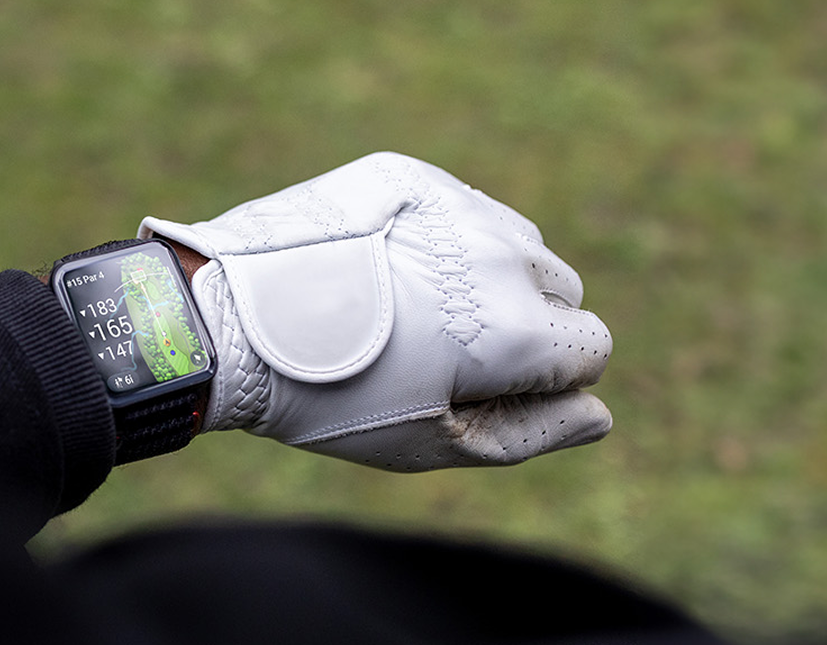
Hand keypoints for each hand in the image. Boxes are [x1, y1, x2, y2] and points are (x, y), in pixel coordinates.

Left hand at [139, 152, 611, 471]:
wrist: (227, 320)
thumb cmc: (335, 400)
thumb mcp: (436, 443)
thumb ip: (534, 432)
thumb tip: (599, 416)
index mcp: (519, 328)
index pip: (593, 347)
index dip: (551, 379)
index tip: (490, 387)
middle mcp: (504, 255)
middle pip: (564, 290)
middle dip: (528, 322)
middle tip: (446, 350)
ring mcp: (461, 206)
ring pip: (520, 243)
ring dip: (492, 276)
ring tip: (414, 308)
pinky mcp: (416, 175)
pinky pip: (468, 208)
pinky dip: (449, 240)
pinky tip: (390, 269)